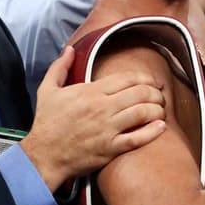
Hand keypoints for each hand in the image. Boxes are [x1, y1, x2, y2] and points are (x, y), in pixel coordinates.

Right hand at [22, 48, 166, 190]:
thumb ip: (60, 67)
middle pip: (140, 93)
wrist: (43, 155)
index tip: (153, 82)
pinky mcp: (111, 148)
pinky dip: (153, 131)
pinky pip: (137, 138)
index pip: (127, 79)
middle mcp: (102, 108)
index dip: (145, 78)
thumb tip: (70, 50)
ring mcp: (108, 128)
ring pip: (143, 113)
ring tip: (161, 110)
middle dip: (156, 93)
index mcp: (90, 91)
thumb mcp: (47, 90)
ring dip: (158, 109)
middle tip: (160, 96)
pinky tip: (161, 127)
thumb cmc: (46, 123)